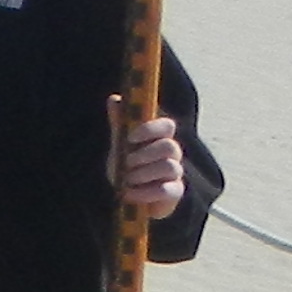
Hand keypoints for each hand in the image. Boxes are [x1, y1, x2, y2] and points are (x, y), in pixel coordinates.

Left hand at [110, 97, 187, 217]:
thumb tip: (115, 99)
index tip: (130, 137)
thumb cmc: (126, 163)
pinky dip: (145, 192)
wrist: (128, 192)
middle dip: (144, 155)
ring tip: (127, 179)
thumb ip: (119, 122)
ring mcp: (176, 172)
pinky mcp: (174, 191)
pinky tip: (130, 193)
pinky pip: (167, 190)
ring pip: (170, 167)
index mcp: (161, 137)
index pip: (167, 125)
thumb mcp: (120, 142)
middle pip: (171, 146)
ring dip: (143, 174)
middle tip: (126, 162)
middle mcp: (173, 153)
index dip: (150, 130)